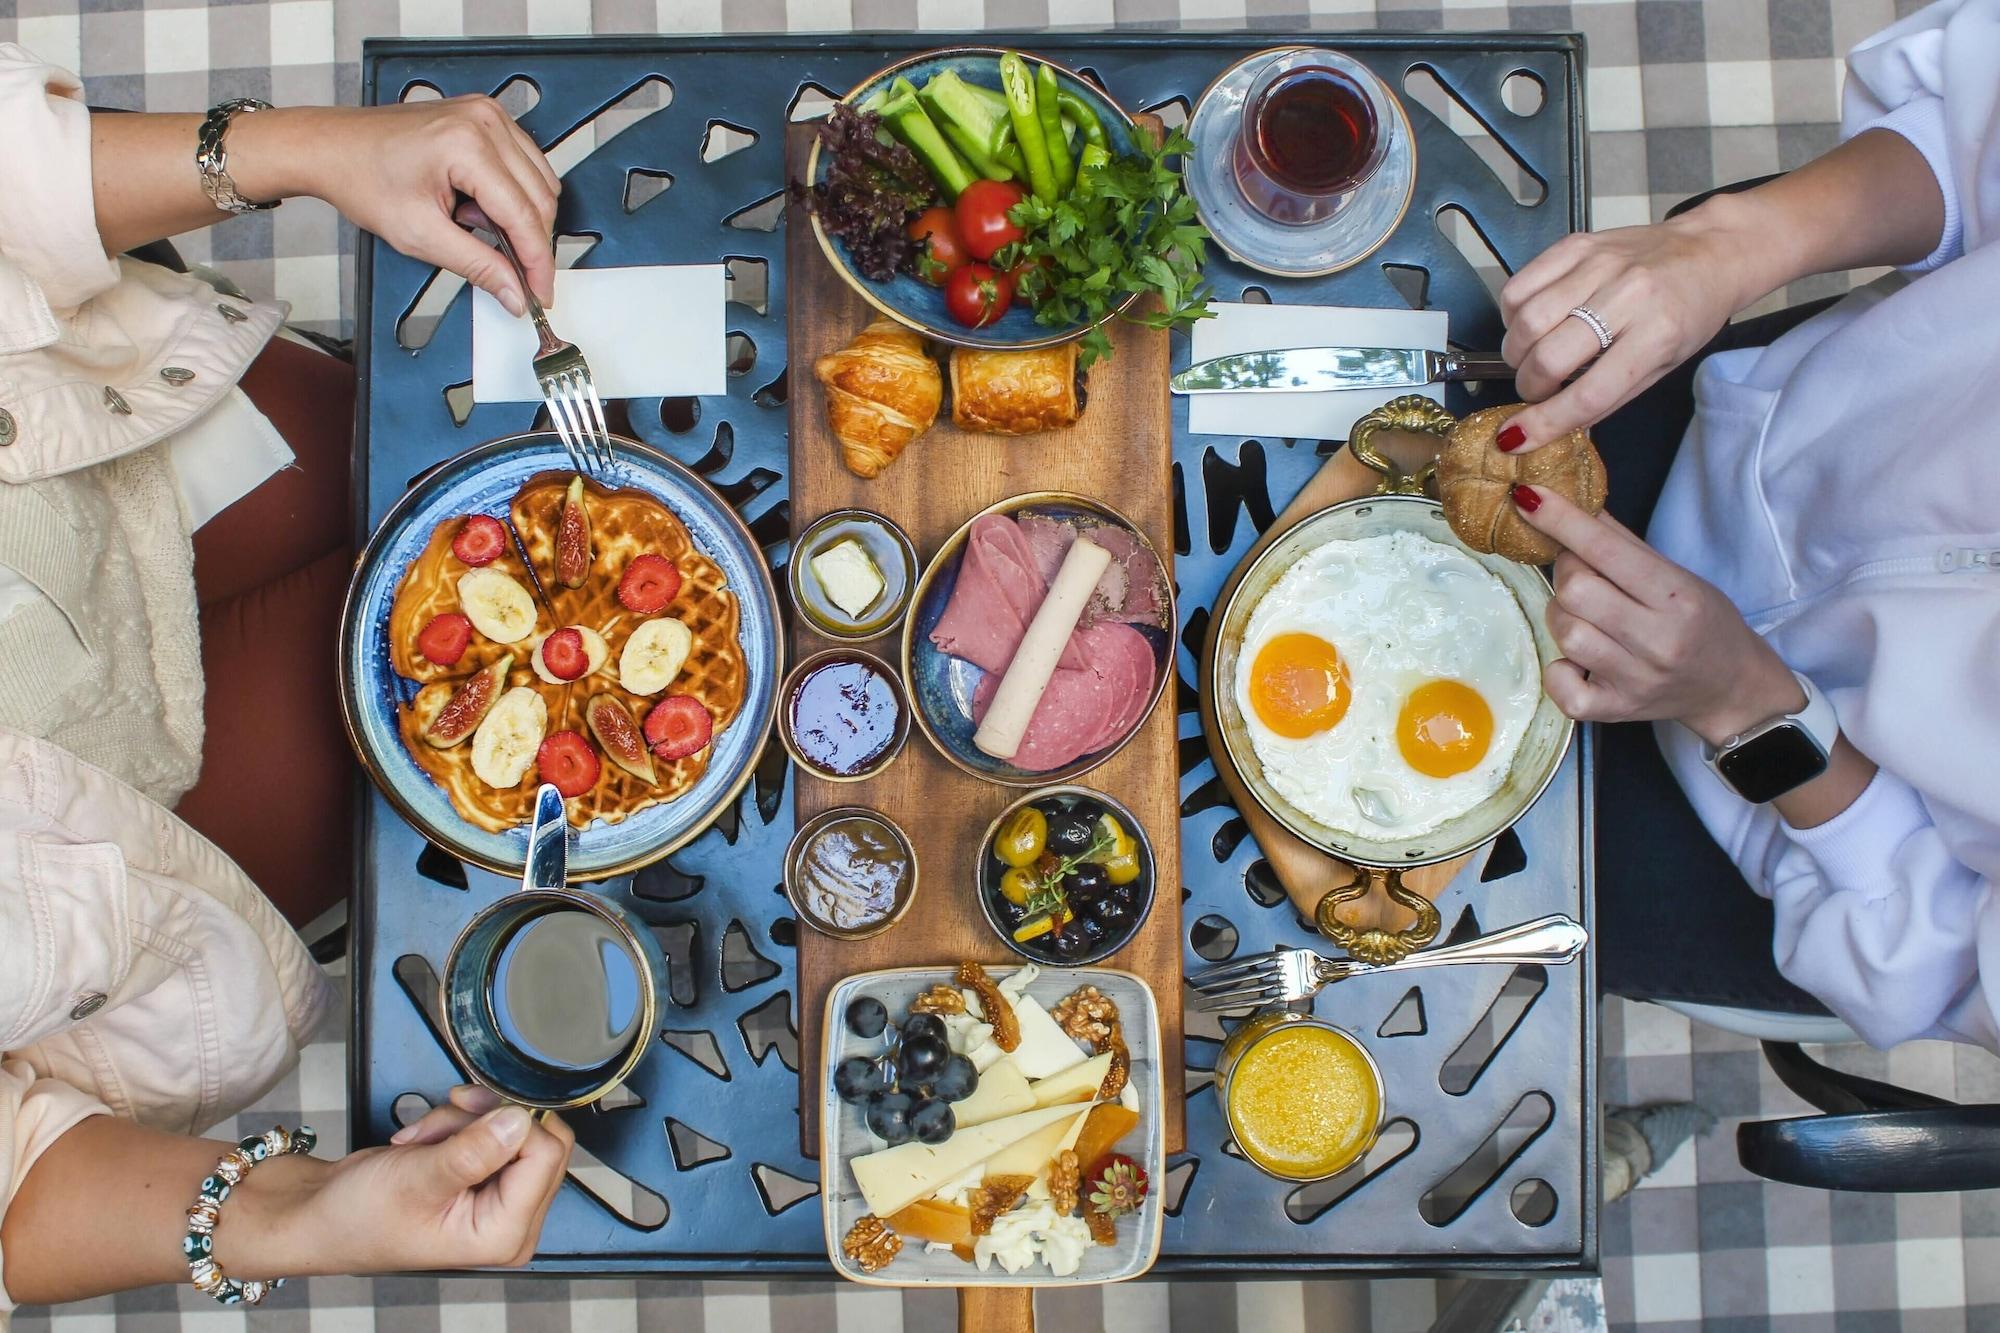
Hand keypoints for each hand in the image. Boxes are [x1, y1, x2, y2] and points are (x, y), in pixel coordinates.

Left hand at [238, 98, 559, 316]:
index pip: (526, 216)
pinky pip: (526, 165)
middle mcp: (485, 122)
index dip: (538, 264)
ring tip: (472, 225)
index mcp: (468, 146)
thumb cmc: (362, 178)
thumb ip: (478, 266)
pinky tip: (478, 205)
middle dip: (530, 243)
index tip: (540, 294)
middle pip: (541, 199)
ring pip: (540, 183)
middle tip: (510, 274)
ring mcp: (488, 114)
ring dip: (520, 217)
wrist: (332, 147)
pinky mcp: (486, 117)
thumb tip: (515, 292)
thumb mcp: (420, 235)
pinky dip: (512, 196)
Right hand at [277, 1086, 573, 1274]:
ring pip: (511, 1127)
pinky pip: (489, 1129)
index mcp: (504, 1234)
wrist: (312, 1215)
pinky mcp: (480, 1177)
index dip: (513, 1121)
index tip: (472, 1107)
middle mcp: (509, 1219)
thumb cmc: (354, 1218)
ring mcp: (496, 1198)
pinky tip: (421, 1140)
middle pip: (537, 1140)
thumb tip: (520, 1118)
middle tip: (444, 1118)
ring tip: (421, 1138)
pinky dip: (455, 1122)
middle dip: (486, 1118)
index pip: (546, 1158)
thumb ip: (474, 1150)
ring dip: (463, 1118)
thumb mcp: (416, 1180)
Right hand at [1494, 203, 1758, 451]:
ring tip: (1530, 357)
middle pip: (1549, 356)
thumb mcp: (1664, 366)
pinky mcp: (1576, 244)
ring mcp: (1598, 265)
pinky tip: (1529, 324)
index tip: (1516, 438)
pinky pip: (1519, 286)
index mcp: (1658, 334)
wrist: (1711, 250)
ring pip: (1527, 321)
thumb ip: (1609, 396)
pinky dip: (1511, 316)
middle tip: (1538, 389)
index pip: (1589, 393)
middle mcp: (1627, 296)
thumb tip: (1551, 424)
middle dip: (1529, 386)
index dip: (1545, 422)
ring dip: (1516, 353)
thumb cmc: (1691, 313)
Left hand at [1509, 484, 1803, 746]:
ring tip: (1584, 615)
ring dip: (1562, 615)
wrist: (1730, 688)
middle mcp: (1659, 640)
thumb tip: (1574, 502)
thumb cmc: (1701, 622)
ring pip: (1565, 632)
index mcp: (1677, 596)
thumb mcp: (1677, 575)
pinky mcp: (1616, 711)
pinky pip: (1561, 686)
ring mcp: (1635, 679)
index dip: (1562, 521)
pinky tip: (1578, 660)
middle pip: (1575, 592)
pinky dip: (1559, 668)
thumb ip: (1622, 542)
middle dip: (1565, 573)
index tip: (1528, 497)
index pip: (1606, 550)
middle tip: (1578, 573)